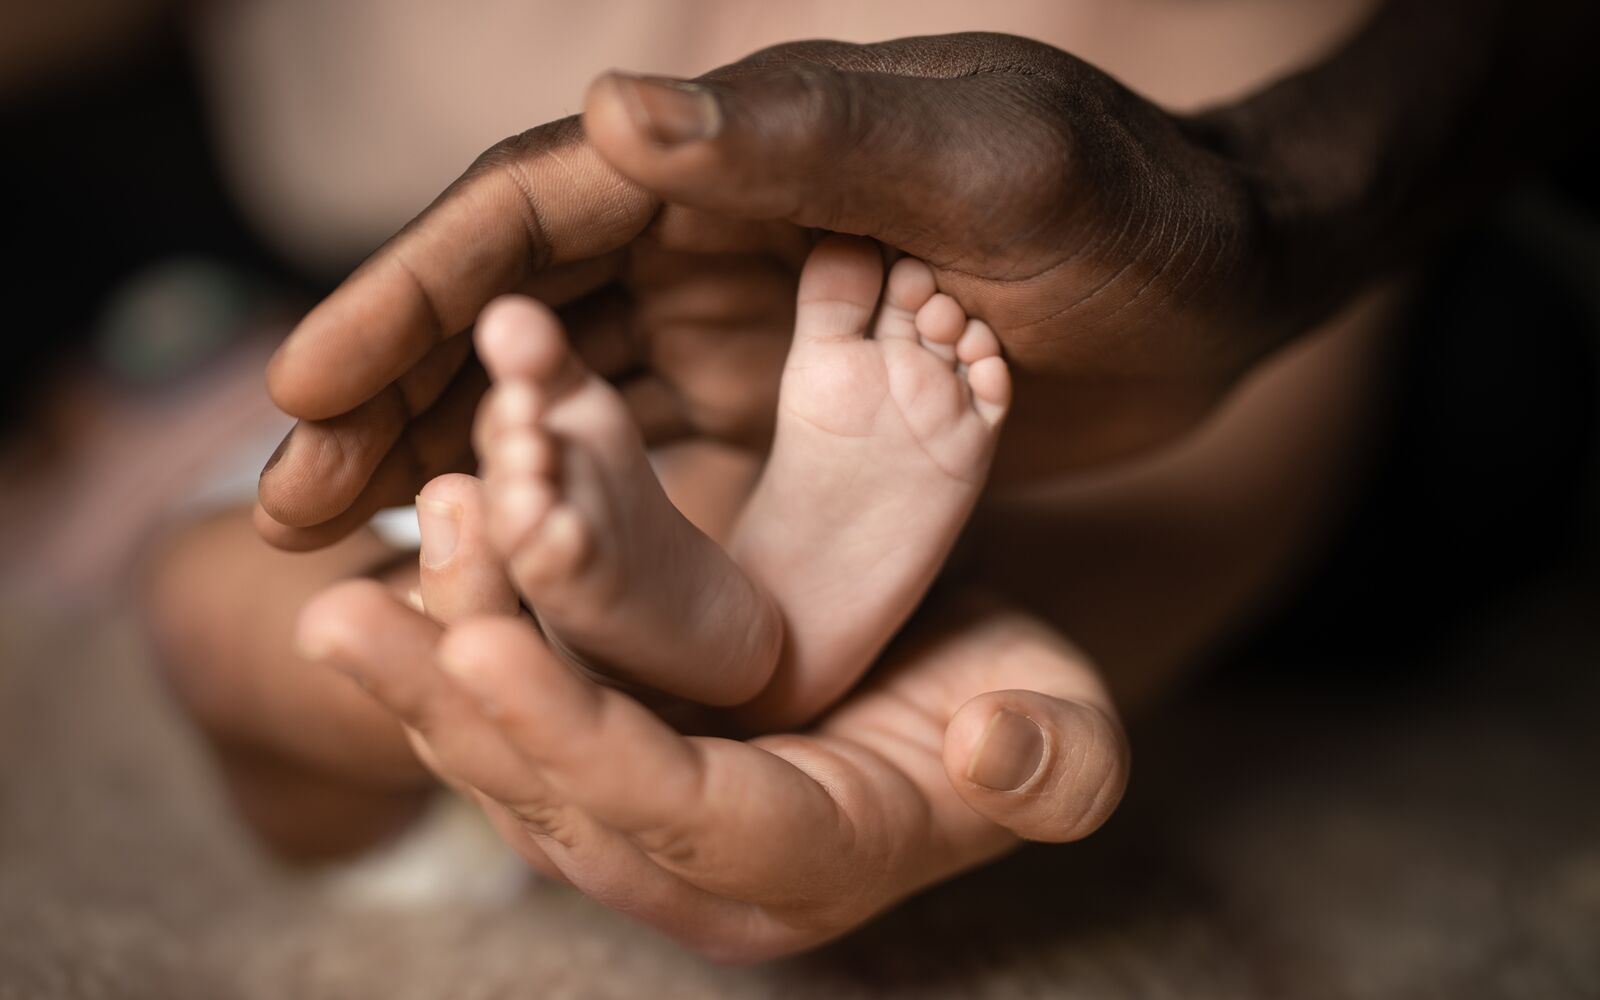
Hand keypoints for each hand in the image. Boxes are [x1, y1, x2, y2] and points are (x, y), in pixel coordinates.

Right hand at [258, 32, 1297, 548]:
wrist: (1223, 282)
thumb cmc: (1127, 209)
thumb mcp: (988, 161)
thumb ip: (813, 139)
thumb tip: (614, 121)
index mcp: (730, 153)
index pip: (531, 216)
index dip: (410, 295)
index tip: (306, 385)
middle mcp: (707, 229)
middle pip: (512, 312)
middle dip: (394, 399)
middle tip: (290, 506)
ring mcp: (734, 319)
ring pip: (554, 390)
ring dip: (451, 461)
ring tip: (349, 547)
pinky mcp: (774, 399)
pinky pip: (638, 452)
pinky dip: (555, 503)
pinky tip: (494, 563)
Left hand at [297, 473, 1128, 960]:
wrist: (951, 680)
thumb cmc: (1015, 705)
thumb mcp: (1064, 731)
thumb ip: (1053, 766)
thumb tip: (992, 753)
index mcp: (801, 861)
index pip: (674, 815)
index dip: (577, 744)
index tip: (482, 655)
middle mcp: (693, 859)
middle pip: (552, 792)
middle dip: (448, 706)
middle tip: (343, 617)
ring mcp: (638, 807)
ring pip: (509, 742)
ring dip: (430, 651)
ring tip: (366, 557)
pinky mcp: (606, 743)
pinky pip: (520, 689)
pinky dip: (464, 614)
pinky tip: (427, 531)